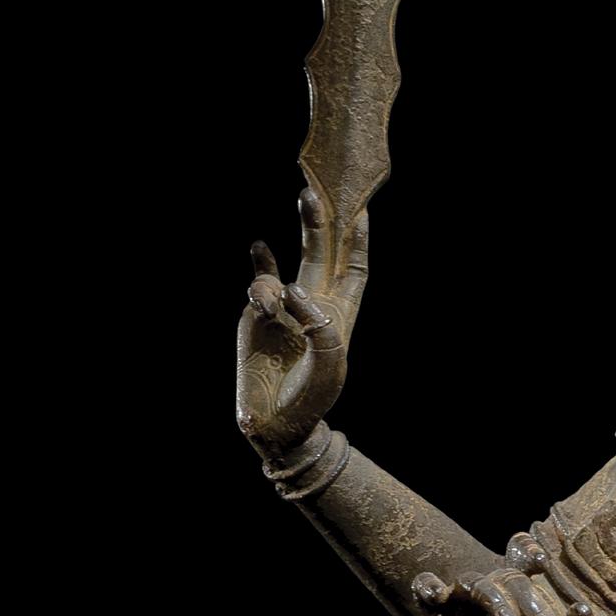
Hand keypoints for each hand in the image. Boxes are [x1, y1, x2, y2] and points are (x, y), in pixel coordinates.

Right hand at [236, 188, 367, 458]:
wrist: (279, 424)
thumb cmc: (312, 395)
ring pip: (281, 269)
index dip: (357, 238)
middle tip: (312, 191)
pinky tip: (259, 251)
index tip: (361, 208)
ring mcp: (281, 309)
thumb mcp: (329, 361)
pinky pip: (257, 288)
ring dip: (276, 260)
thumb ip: (317, 323)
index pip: (353, 267)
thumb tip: (290, 288)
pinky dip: (259, 276)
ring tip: (270, 284)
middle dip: (318, 223)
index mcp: (340, 312)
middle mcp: (311, 303)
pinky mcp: (254, 319)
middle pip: (319, 253)